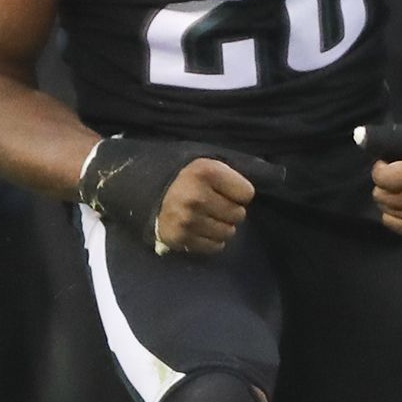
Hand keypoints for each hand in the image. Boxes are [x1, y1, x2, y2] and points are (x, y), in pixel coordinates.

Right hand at [76, 135, 286, 255]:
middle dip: (230, 208)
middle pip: (239, 214)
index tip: (222, 186)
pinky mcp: (176, 239)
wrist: (122, 180)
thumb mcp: (199, 155)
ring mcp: (185, 221)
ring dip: (221, 225)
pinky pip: (213, 247)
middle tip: (210, 201)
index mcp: (204, 171)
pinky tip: (196, 228)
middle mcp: (196, 197)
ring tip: (202, 214)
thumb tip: (278, 175)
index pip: (247, 193)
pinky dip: (210, 239)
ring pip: (229, 232)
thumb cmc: (167, 164)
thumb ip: (235, 166)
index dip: (237, 190)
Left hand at [355, 122, 401, 238]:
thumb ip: (384, 137)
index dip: (382, 167)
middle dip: (385, 183)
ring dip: (390, 197)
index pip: (382, 178)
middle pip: (381, 195)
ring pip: (386, 210)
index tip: (395, 162)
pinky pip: (392, 224)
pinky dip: (394, 212)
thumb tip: (357, 135)